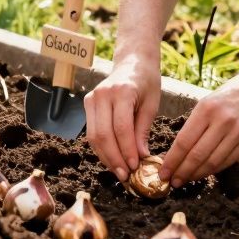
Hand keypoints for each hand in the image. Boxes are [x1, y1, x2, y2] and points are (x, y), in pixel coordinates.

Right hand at [83, 55, 160, 181]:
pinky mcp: (87, 103)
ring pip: (94, 136)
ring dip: (106, 157)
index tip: (136, 167)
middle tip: (126, 176)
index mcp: (122, 91)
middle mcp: (102, 94)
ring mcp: (92, 98)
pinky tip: (113, 159)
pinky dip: (101, 149)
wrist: (133, 63)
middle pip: (103, 134)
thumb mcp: (151, 105)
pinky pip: (92, 132)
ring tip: (120, 171)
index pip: (121, 127)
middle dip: (114, 159)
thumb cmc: (147, 83)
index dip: (127, 150)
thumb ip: (142, 131)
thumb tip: (140, 158)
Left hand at [159, 67, 238, 187]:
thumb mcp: (206, 103)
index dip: (172, 161)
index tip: (163, 172)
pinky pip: (227, 162)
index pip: (184, 142)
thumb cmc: (228, 96)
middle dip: (182, 172)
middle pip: (197, 155)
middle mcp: (223, 121)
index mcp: (207, 109)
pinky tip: (203, 173)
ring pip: (212, 162)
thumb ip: (193, 126)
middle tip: (173, 181)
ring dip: (196, 175)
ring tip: (186, 180)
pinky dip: (213, 170)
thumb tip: (176, 153)